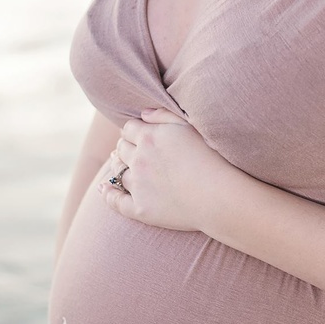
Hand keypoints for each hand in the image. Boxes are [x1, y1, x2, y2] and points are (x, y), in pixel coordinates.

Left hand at [99, 106, 232, 231]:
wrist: (219, 196)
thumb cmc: (212, 158)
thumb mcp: (190, 126)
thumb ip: (163, 115)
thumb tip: (143, 114)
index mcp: (149, 137)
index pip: (129, 128)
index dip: (134, 130)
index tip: (141, 135)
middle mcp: (138, 160)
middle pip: (121, 148)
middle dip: (126, 147)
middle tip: (135, 151)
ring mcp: (138, 185)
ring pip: (118, 171)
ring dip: (120, 167)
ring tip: (125, 167)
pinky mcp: (140, 209)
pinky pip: (116, 201)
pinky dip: (108, 194)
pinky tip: (104, 189)